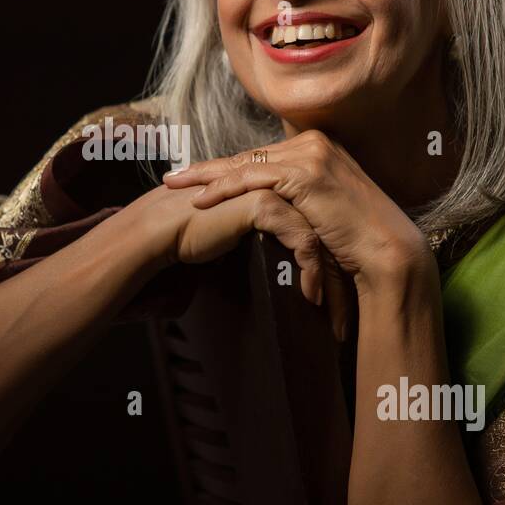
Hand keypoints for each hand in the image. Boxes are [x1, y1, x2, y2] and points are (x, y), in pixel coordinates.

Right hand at [130, 183, 341, 312]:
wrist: (163, 230)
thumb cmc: (195, 235)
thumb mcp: (240, 235)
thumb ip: (264, 239)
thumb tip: (287, 271)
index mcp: (276, 190)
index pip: (316, 227)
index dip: (328, 266)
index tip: (337, 303)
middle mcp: (279, 184)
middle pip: (324, 232)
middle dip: (337, 278)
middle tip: (342, 319)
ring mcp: (274, 190)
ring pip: (319, 237)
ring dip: (329, 281)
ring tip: (333, 317)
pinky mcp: (266, 203)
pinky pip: (303, 240)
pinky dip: (310, 271)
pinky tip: (310, 296)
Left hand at [161, 130, 430, 292]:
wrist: (386, 252)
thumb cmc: (355, 241)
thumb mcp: (320, 211)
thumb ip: (297, 200)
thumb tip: (267, 209)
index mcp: (317, 147)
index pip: (259, 156)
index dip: (224, 168)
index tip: (193, 179)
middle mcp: (313, 144)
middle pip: (247, 156)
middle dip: (206, 169)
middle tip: (172, 178)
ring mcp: (311, 155)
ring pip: (245, 163)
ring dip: (205, 177)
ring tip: (174, 187)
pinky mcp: (307, 174)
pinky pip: (254, 179)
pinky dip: (224, 189)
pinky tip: (200, 201)